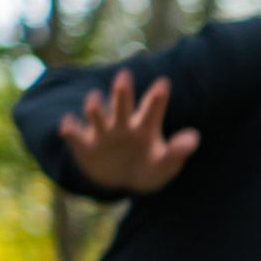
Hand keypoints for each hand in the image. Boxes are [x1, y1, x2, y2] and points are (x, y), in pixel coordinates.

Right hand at [56, 69, 200, 193]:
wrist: (120, 184)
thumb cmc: (147, 169)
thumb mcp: (165, 165)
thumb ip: (177, 152)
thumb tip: (194, 138)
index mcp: (144, 127)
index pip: (152, 109)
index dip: (158, 97)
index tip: (164, 83)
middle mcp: (122, 125)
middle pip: (122, 105)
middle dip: (122, 92)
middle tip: (124, 76)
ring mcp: (102, 134)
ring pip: (97, 116)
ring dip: (94, 107)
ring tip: (94, 99)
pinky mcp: (84, 146)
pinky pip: (75, 135)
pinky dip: (69, 130)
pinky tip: (66, 125)